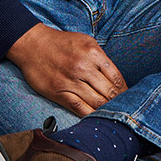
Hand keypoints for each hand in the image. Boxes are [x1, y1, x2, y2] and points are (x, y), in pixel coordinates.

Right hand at [6, 23, 127, 117]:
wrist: (32, 44)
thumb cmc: (61, 43)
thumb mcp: (86, 41)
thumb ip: (101, 57)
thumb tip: (116, 78)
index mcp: (93, 53)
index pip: (117, 77)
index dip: (125, 90)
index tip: (128, 97)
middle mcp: (84, 67)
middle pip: (109, 92)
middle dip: (119, 102)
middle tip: (124, 109)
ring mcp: (71, 81)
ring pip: (97, 102)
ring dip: (107, 110)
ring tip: (113, 115)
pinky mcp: (59, 92)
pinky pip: (79, 108)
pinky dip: (91, 115)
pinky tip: (97, 118)